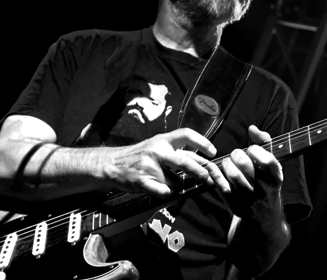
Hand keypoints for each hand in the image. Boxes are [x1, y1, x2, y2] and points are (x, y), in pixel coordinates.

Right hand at [105, 127, 225, 196]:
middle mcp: (157, 150)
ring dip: (176, 185)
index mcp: (163, 139)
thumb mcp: (158, 146)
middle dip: (200, 172)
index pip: (186, 134)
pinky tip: (159, 187)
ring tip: (166, 180)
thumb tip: (204, 160)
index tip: (213, 152)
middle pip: (185, 161)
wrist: (113, 164)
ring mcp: (149, 166)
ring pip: (176, 181)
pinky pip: (165, 192)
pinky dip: (166, 193)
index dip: (202, 142)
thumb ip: (178, 152)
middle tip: (208, 179)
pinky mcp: (143, 181)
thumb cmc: (141, 156)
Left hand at [219, 125, 282, 217]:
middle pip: (246, 166)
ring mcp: (250, 200)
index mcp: (276, 178)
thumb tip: (251, 128)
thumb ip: (264, 142)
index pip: (267, 161)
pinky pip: (223, 188)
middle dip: (237, 154)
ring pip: (234, 176)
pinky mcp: (236, 206)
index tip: (251, 150)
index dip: (256, 150)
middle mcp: (265, 190)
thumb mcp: (271, 164)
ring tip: (227, 162)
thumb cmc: (266, 180)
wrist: (264, 214)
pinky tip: (212, 167)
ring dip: (226, 164)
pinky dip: (215, 174)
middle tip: (236, 154)